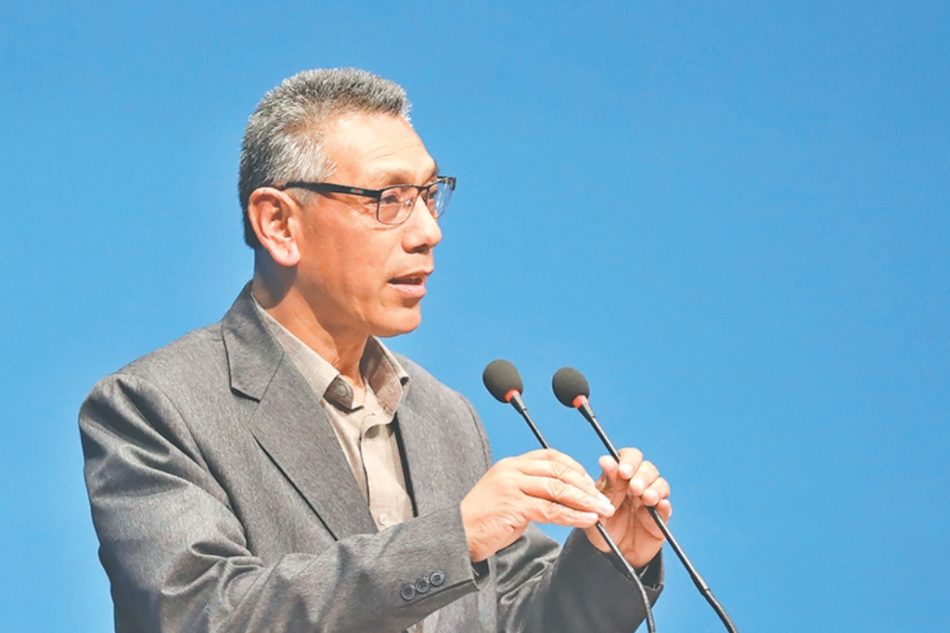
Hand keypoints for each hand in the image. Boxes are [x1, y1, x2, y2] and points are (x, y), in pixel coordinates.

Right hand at [460, 449, 615, 561]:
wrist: (459, 534)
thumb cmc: (486, 519)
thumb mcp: (510, 495)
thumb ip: (532, 489)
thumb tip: (564, 494)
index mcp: (512, 464)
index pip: (552, 457)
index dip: (575, 468)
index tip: (590, 482)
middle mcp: (512, 470)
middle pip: (559, 471)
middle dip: (585, 485)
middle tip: (605, 499)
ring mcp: (512, 486)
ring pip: (558, 489)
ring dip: (584, 501)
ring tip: (602, 511)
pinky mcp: (513, 506)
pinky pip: (551, 509)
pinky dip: (572, 515)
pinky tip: (587, 520)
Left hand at [584, 448, 671, 567]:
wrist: (612, 555)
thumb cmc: (602, 527)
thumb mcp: (597, 508)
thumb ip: (603, 486)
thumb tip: (606, 460)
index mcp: (619, 479)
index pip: (628, 458)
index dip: (628, 460)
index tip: (623, 471)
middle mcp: (636, 485)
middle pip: (647, 468)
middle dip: (642, 475)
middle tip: (634, 487)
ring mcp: (650, 500)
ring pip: (660, 484)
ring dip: (655, 488)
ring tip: (646, 498)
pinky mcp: (660, 517)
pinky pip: (667, 507)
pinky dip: (664, 504)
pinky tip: (658, 506)